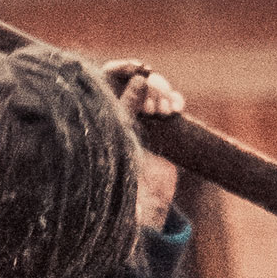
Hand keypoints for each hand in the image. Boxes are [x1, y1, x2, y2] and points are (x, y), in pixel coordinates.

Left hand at [103, 60, 184, 228]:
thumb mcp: (117, 142)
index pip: (108, 77)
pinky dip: (173, 101)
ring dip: (163, 94)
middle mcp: (117, 110)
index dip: (123, 69)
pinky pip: (166, 103)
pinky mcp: (156, 126)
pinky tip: (177, 108)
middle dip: (149, 87)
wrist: (133, 208)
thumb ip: (127, 108)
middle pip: (134, 80)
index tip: (140, 68)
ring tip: (168, 111)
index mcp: (100, 112)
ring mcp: (138, 117)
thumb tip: (140, 79)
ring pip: (151, 89)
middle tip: (157, 107)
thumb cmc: (114, 179)